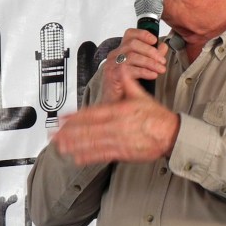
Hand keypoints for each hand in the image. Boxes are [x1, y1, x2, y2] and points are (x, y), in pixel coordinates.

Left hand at [53, 76, 179, 164]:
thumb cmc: (157, 117)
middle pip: (88, 129)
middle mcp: (116, 126)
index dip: (74, 117)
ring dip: (75, 145)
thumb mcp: (142, 95)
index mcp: (119, 111)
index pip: (92, 113)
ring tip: (61, 146)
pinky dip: (89, 156)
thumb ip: (128, 82)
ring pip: (92, 143)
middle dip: (69, 133)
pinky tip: (78, 157)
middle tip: (54, 135)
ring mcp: (118, 140)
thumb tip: (122, 69)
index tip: (62, 119)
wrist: (170, 134)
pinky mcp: (123, 152)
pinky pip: (102, 155)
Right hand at [102, 28, 167, 102]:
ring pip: (132, 56)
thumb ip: (152, 56)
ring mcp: (112, 64)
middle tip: (162, 61)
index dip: (143, 34)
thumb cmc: (126, 86)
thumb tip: (163, 46)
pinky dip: (144, 71)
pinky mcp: (112, 75)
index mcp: (121, 50)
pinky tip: (153, 75)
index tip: (155, 40)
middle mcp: (114, 55)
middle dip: (151, 51)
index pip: (130, 34)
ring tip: (161, 69)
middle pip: (133, 44)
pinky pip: (129, 69)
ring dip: (150, 62)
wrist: (115, 103)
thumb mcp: (142, 68)